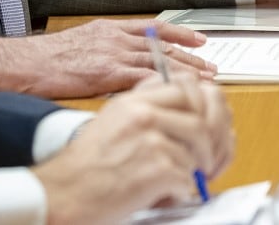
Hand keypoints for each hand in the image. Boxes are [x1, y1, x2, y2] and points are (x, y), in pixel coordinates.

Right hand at [0, 19, 216, 98]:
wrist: (28, 62)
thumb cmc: (46, 59)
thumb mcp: (80, 46)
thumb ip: (103, 52)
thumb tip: (117, 66)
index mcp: (108, 29)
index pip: (153, 28)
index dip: (179, 34)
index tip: (198, 39)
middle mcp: (115, 37)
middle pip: (163, 45)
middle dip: (190, 56)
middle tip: (211, 66)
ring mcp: (114, 53)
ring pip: (161, 60)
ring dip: (186, 71)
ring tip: (206, 81)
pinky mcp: (110, 72)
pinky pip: (146, 77)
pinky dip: (166, 84)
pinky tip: (180, 92)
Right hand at [32, 76, 234, 223]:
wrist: (65, 192)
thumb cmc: (87, 164)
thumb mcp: (113, 121)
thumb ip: (146, 110)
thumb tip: (188, 114)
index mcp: (133, 101)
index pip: (186, 86)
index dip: (204, 104)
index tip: (208, 121)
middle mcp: (143, 115)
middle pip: (201, 115)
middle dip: (213, 139)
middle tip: (209, 156)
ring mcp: (151, 140)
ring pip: (199, 149)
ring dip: (197, 169)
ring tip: (183, 179)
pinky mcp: (157, 169)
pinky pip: (189, 178)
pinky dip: (183, 191)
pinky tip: (167, 193)